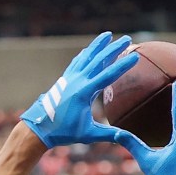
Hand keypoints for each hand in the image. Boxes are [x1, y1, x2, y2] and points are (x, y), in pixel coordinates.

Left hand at [21, 32, 141, 148]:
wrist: (40, 128)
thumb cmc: (64, 132)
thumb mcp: (88, 135)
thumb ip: (109, 135)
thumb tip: (127, 139)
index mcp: (84, 92)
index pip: (108, 75)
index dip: (123, 65)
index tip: (135, 56)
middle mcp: (77, 81)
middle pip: (99, 60)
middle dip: (114, 48)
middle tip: (127, 38)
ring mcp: (70, 78)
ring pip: (86, 57)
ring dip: (98, 45)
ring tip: (108, 34)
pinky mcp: (65, 79)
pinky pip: (77, 62)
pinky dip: (85, 54)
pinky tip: (90, 49)